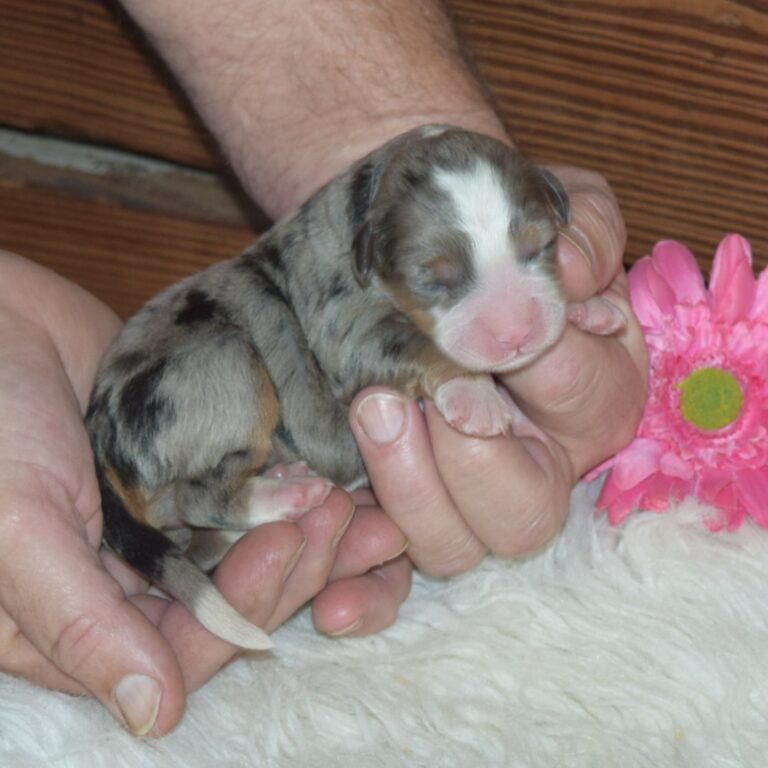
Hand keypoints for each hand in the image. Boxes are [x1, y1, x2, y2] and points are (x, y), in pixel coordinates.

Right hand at [0, 253, 409, 736]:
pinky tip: (329, 471)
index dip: (241, 607)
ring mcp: (159, 524)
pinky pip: (242, 493)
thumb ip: (81, 622)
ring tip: (349, 497)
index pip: (179, 647)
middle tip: (337, 517)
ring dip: (299, 529)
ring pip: (243, 547)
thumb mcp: (17, 529)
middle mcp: (125, 581)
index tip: (287, 546)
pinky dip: (282, 488)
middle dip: (286, 564)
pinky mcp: (184, 475)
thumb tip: (154, 716)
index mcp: (76, 617)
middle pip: (225, 599)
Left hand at [348, 168, 647, 574]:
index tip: (494, 333)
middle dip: (470, 458)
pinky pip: (390, 576)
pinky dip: (363, 591)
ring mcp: (461, 493)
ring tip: (369, 413)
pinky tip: (328, 597)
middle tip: (417, 393)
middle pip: (522, 511)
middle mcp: (534, 460)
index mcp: (591, 392)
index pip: (585, 396)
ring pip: (452, 547)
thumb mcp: (552, 207)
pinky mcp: (397, 508)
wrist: (417, 248)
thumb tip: (568, 272)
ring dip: (408, 496)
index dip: (545, 367)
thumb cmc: (490, 226)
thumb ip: (581, 231)